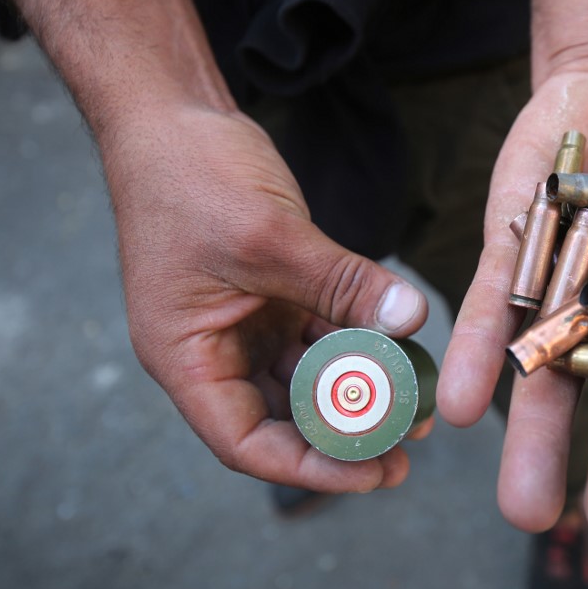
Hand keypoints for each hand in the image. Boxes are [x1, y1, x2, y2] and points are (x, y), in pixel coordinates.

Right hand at [103, 105, 429, 491]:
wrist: (172, 117)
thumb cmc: (189, 176)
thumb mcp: (270, 236)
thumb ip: (342, 283)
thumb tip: (411, 321)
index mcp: (187, 357)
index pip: (245, 442)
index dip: (310, 468)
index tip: (372, 472)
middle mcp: (213, 351)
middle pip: (281, 418)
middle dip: (343, 437)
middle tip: (406, 450)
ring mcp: (243, 324)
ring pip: (307, 378)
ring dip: (357, 391)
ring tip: (415, 405)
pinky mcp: (271, 295)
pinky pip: (319, 333)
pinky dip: (356, 343)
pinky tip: (399, 349)